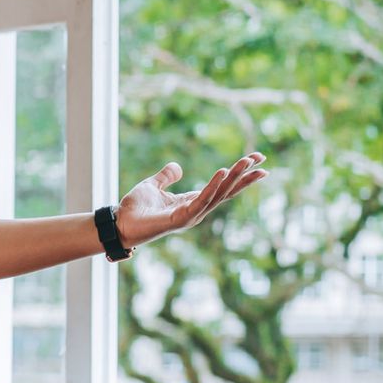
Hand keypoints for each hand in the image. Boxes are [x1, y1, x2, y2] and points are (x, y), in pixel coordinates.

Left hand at [116, 152, 267, 247]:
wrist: (120, 224)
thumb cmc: (135, 209)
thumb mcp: (153, 186)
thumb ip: (166, 176)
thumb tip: (178, 167)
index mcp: (192, 201)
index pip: (222, 186)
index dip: (238, 174)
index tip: (256, 159)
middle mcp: (196, 209)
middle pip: (227, 190)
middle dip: (245, 175)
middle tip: (263, 159)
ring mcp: (191, 215)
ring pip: (219, 194)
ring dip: (234, 177)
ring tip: (247, 161)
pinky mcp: (181, 218)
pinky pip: (202, 200)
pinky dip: (213, 186)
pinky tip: (223, 172)